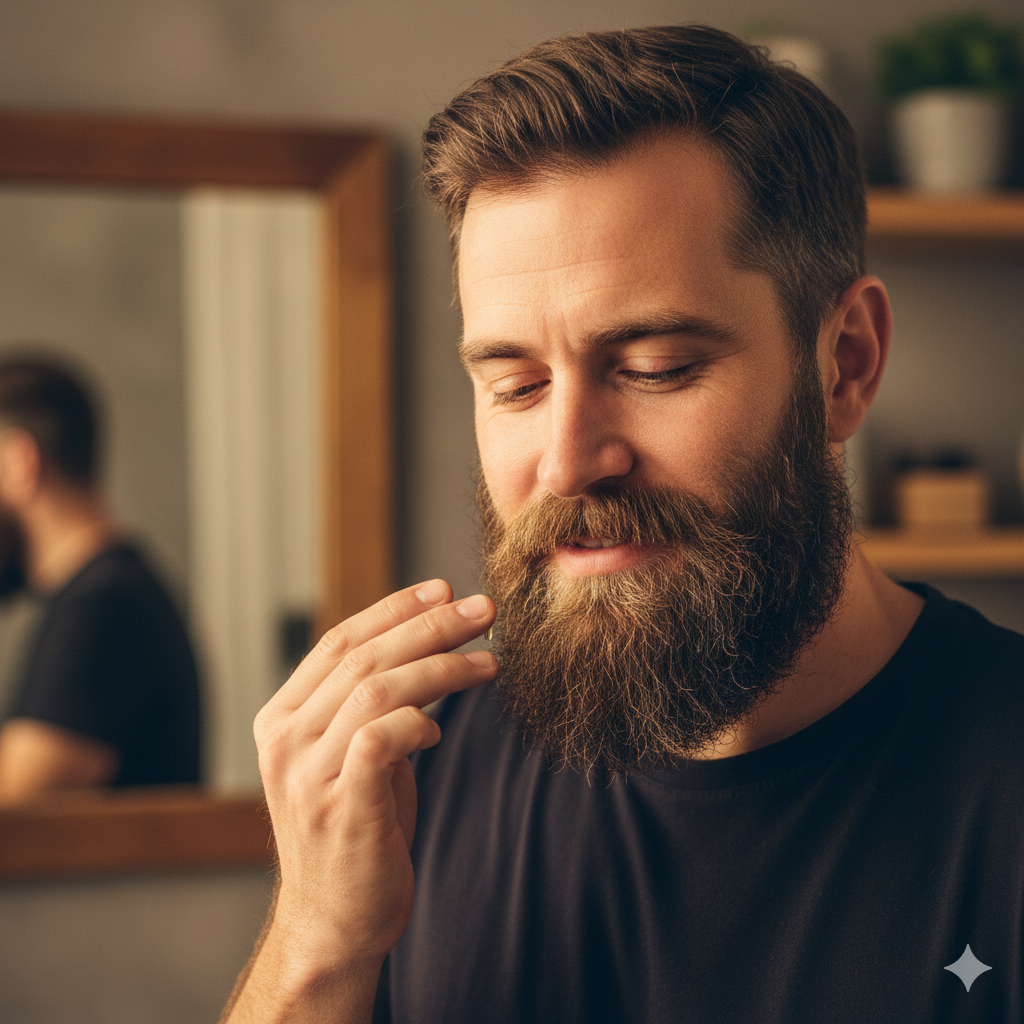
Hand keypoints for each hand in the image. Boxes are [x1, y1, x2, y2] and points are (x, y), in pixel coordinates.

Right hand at [253, 580, 496, 973]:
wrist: (335, 922)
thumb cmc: (356, 831)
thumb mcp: (353, 756)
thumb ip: (371, 706)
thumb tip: (425, 647)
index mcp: (282, 718)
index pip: (339, 641)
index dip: (393, 609)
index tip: (442, 589)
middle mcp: (285, 738)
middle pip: (364, 657)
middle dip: (430, 625)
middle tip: (483, 609)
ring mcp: (306, 771)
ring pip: (377, 689)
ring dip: (441, 666)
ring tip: (489, 661)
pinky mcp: (338, 802)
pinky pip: (381, 737)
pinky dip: (419, 721)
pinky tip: (441, 727)